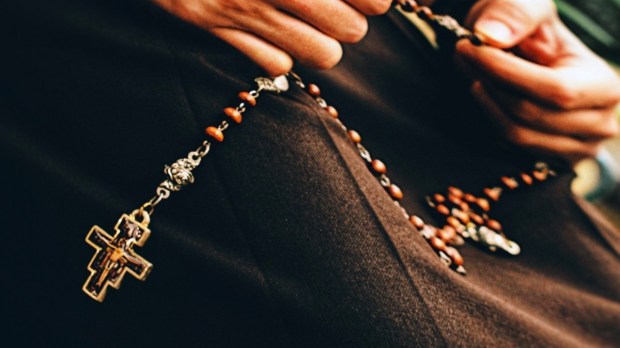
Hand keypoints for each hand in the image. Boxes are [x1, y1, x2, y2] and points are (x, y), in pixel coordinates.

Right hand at [154, 0, 391, 75]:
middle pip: (352, 28)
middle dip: (354, 19)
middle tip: (341, 7)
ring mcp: (241, 8)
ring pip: (323, 54)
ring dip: (326, 42)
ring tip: (313, 25)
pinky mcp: (214, 28)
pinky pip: (277, 63)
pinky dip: (284, 54)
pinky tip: (276, 33)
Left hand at [455, 0, 619, 161]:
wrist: (528, 56)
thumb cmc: (533, 32)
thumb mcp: (531, 8)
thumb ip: (516, 13)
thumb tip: (491, 35)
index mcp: (605, 87)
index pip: (554, 90)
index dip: (506, 72)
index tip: (470, 48)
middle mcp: (598, 125)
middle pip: (529, 114)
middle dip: (489, 83)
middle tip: (463, 54)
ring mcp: (574, 149)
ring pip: (515, 134)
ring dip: (483, 101)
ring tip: (471, 71)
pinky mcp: (548, 161)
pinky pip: (507, 147)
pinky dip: (488, 118)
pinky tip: (483, 94)